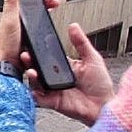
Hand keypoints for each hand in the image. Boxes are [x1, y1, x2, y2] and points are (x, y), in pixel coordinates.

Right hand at [0, 0, 112, 126]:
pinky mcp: (52, 102)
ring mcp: (52, 90)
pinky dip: (34, 93)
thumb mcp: (92, 58)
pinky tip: (34, 87)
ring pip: (36, 82)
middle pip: (37, 68)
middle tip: (26, 54)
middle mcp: (55, 78)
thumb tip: (73, 26)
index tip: (31, 42)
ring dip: (31, 75)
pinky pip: (39, 98)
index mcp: (62, 66)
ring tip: (31, 69)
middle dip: (29, 61)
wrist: (104, 105)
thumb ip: (81, 42)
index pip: (46, 56)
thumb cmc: (100, 85)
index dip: (37, 51)